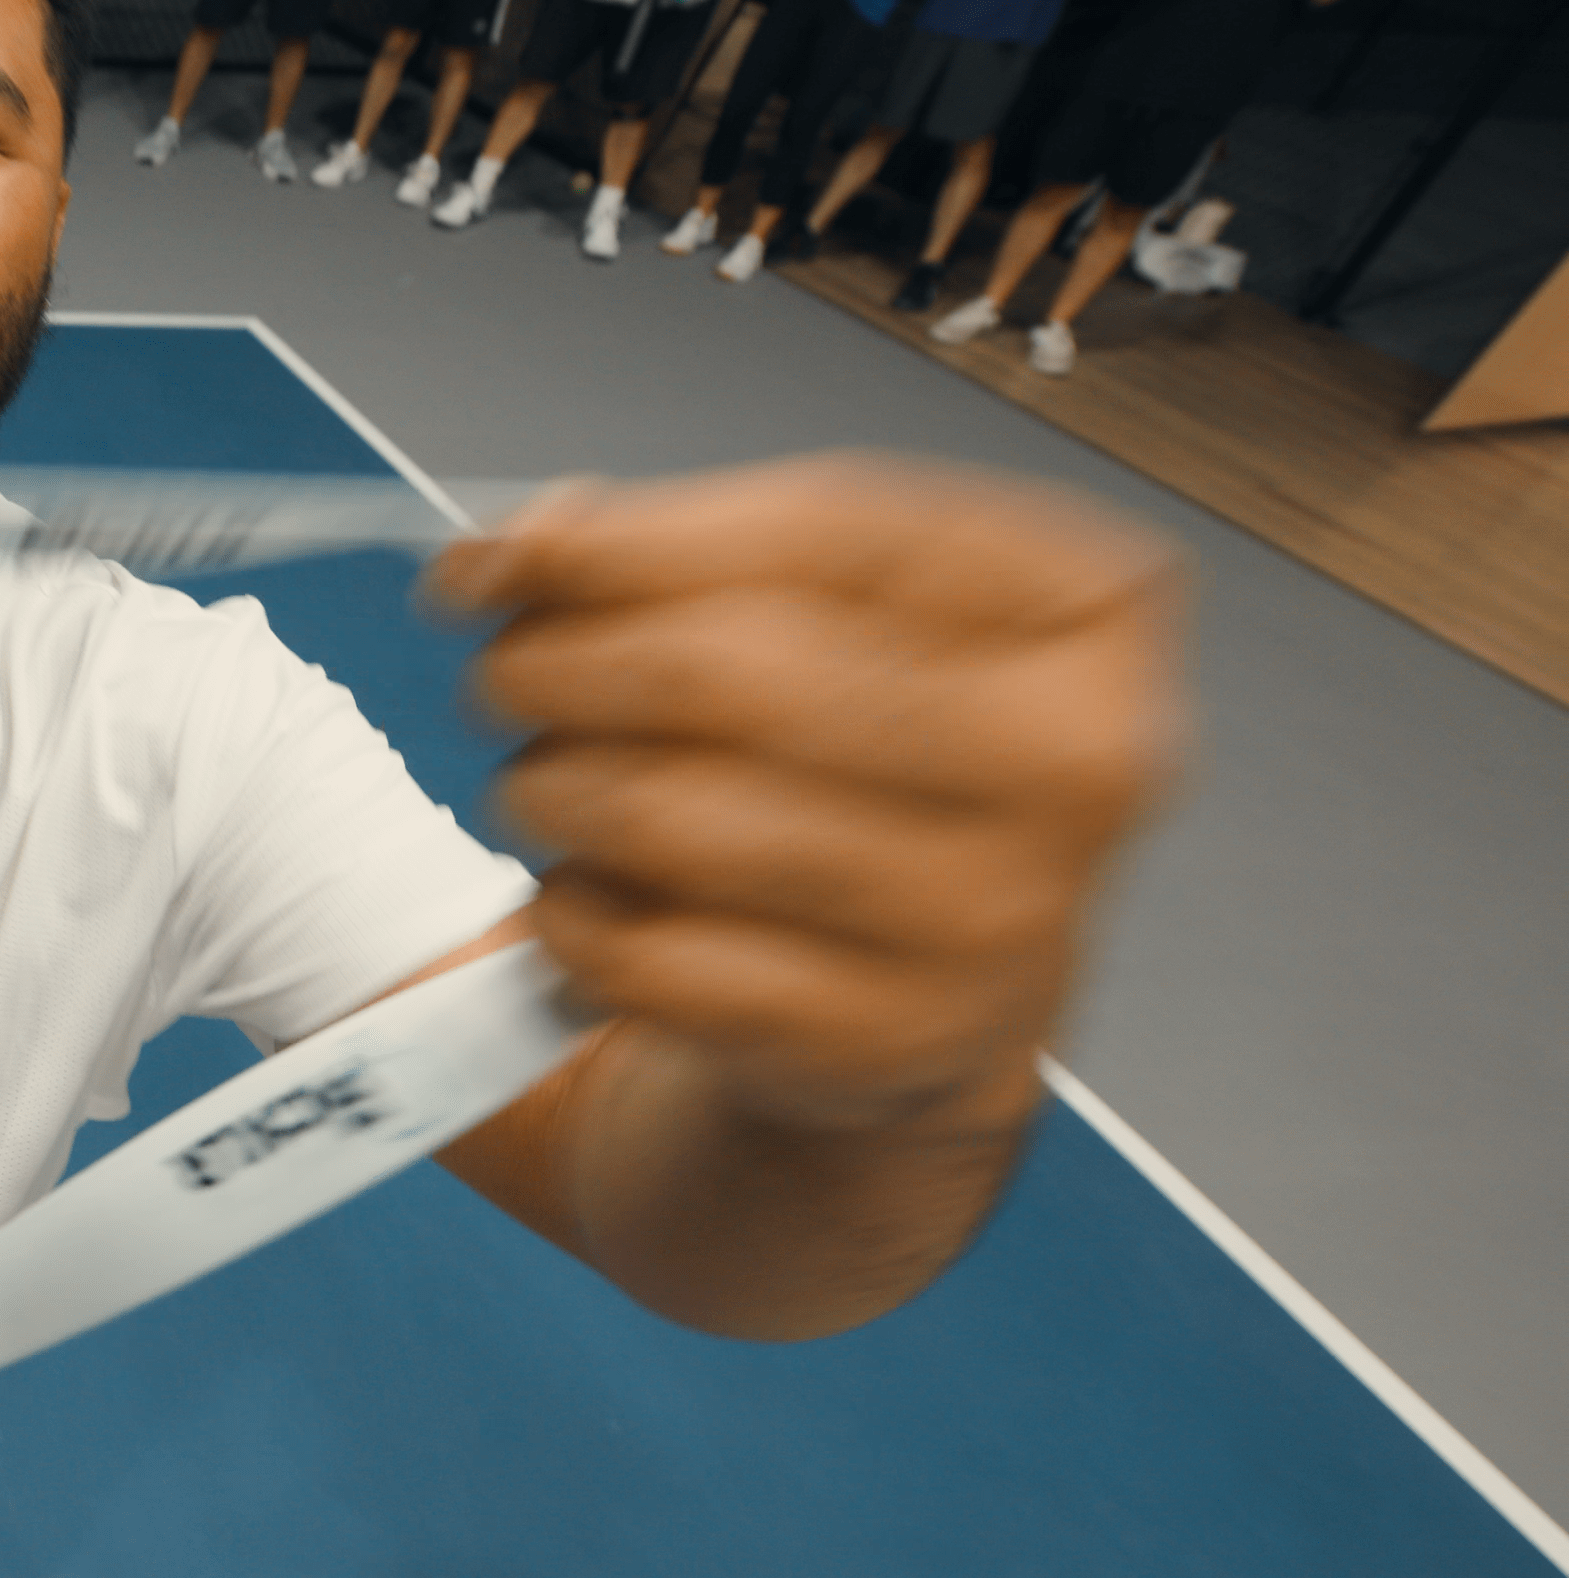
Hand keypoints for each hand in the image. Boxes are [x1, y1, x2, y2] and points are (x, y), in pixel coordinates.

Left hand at [430, 458, 1183, 1138]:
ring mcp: (985, 924)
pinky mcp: (876, 1044)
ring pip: (662, 814)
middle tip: (502, 679)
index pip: (825, 533)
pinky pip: (639, 953)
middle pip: (721, 675)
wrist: (926, 999)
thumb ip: (686, 552)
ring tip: (546, 787)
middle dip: (559, 667)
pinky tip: (587, 895)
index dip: (625, 540)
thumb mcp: (829, 619)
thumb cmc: (869, 767)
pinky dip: (566, 914)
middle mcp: (1071, 771)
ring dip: (548, 790)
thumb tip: (523, 547)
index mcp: (1091, 618)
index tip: (488, 556)